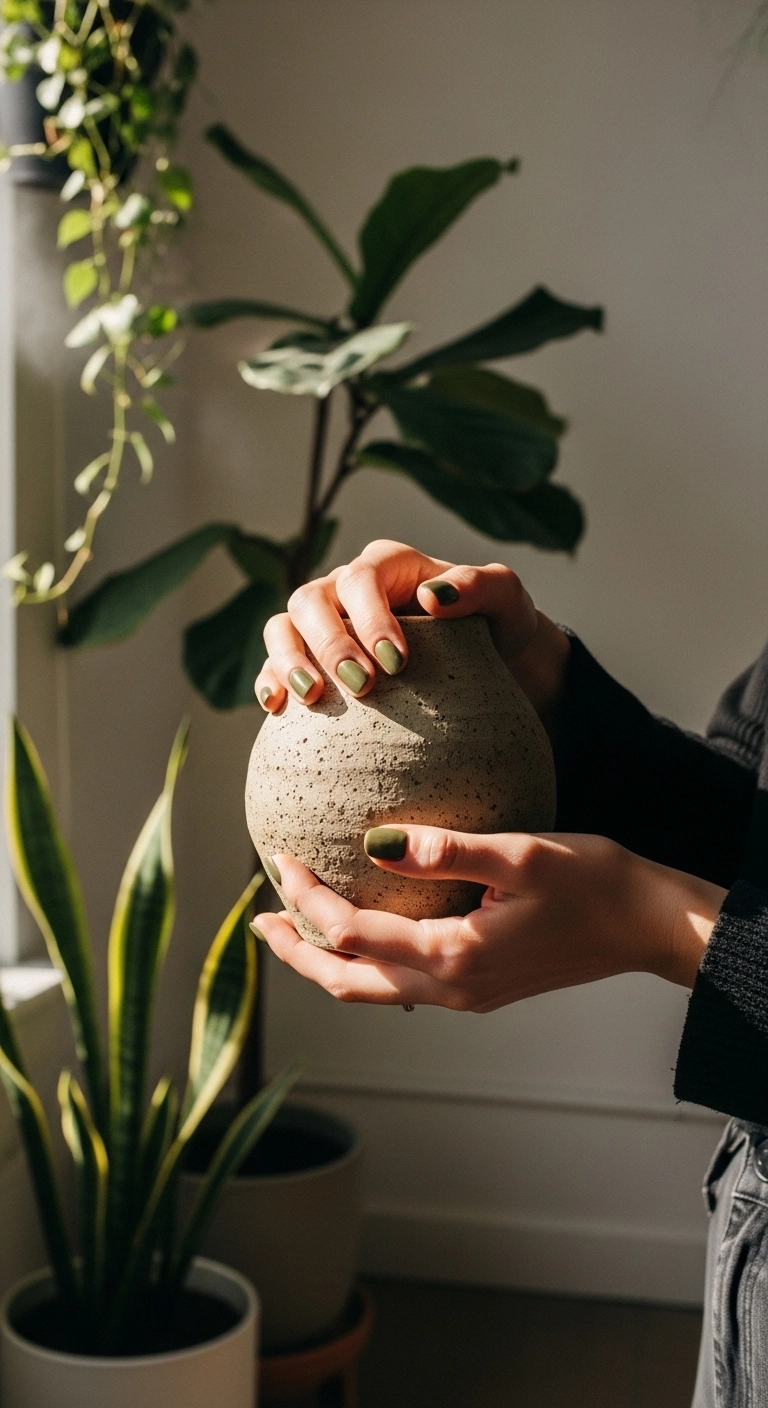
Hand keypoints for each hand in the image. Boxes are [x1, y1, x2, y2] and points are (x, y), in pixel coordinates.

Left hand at [254, 828, 725, 1010]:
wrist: (648, 926)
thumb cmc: (595, 882)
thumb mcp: (523, 852)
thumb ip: (448, 850)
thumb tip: (376, 841)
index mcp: (455, 956)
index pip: (353, 934)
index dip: (308, 899)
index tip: (280, 858)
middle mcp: (453, 988)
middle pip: (349, 983)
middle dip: (298, 953)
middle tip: (260, 921)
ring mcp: (468, 995)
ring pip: (375, 990)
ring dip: (329, 960)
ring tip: (296, 928)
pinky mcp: (482, 987)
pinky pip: (405, 984)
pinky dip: (369, 960)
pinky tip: (368, 927)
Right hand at [255, 539, 569, 730]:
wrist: (496, 668)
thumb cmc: (499, 625)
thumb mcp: (507, 600)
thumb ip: (481, 586)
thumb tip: (431, 596)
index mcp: (388, 565)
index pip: (361, 579)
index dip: (370, 617)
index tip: (397, 663)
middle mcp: (347, 589)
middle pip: (311, 600)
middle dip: (330, 644)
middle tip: (363, 686)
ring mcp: (326, 626)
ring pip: (283, 627)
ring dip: (289, 660)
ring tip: (312, 697)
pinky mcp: (313, 664)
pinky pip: (276, 666)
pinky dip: (270, 681)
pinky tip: (278, 708)